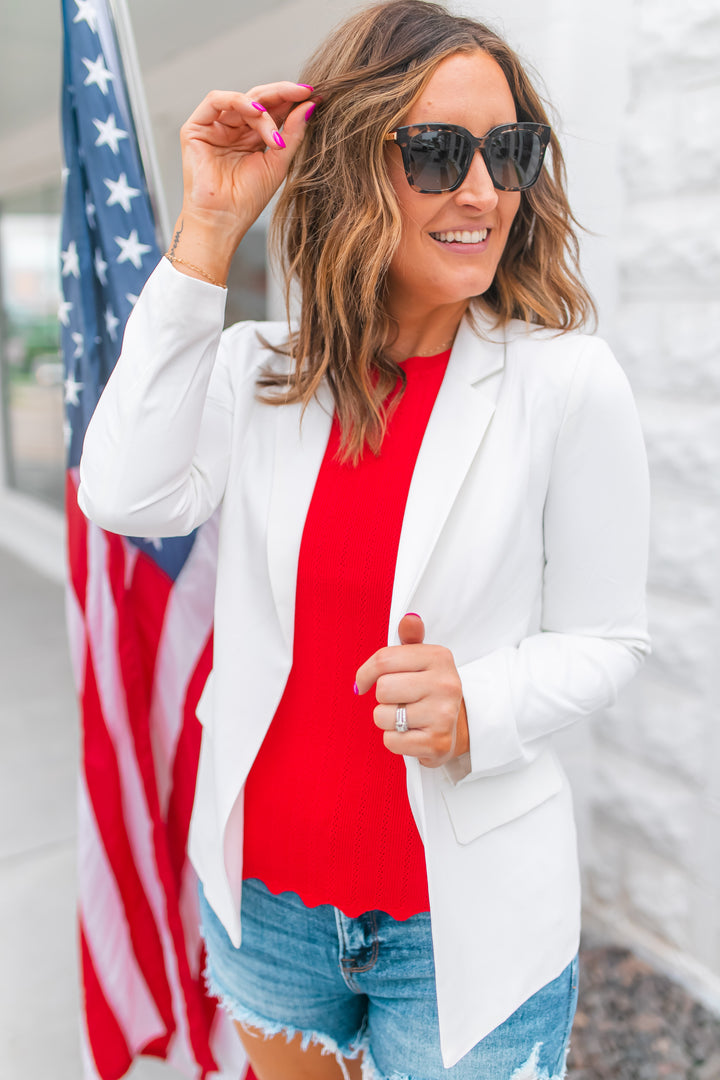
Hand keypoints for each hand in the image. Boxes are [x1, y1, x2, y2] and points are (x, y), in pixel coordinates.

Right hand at [170, 83, 314, 278]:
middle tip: (303, 93)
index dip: (292, 100)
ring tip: (274, 133)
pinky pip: (216, 100)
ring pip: (242, 100)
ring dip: (263, 110)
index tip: (315, 96)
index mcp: (252, 138)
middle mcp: (233, 129)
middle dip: (282, 94)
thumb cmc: (248, 199)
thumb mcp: (278, 163)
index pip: (273, 110)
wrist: (222, 221)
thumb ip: (293, 133)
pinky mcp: (195, 128)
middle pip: (258, 99)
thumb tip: (310, 105)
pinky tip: (256, 112)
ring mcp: (214, 127)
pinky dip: (238, 101)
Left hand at [355, 614, 469, 767]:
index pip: (384, 660)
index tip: (364, 682)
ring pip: (383, 716)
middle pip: (383, 689)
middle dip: (383, 698)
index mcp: (439, 657)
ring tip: (407, 717)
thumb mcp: (423, 660)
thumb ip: (411, 639)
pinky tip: (412, 734)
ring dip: (388, 720)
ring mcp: (443, 715)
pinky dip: (394, 740)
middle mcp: (446, 684)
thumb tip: (409, 619)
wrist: (459, 726)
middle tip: (400, 700)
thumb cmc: (430, 689)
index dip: (365, 673)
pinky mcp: (437, 743)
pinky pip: (391, 740)